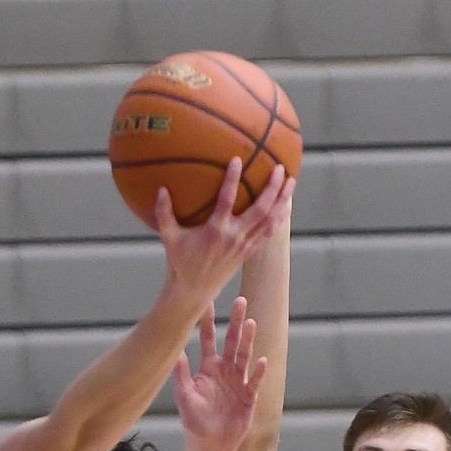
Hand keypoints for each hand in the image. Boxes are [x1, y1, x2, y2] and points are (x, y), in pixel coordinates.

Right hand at [157, 160, 293, 304]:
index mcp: (215, 231)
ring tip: (291, 181)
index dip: (232, 180)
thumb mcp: (169, 238)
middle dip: (272, 188)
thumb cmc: (180, 262)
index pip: (226, 200)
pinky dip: (279, 217)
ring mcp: (244, 246)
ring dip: (282, 201)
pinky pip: (268, 233)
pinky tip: (285, 203)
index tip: (238, 160)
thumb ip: (164, 213)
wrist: (194, 291)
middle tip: (280, 168)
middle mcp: (234, 237)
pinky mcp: (248, 252)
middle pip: (260, 210)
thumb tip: (160, 189)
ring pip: (270, 221)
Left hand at [174, 298, 266, 450]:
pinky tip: (262, 361)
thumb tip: (175, 352)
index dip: (208, 321)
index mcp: (208, 367)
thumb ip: (181, 374)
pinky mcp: (249, 396)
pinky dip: (258, 372)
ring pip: (244, 356)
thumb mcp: (184, 396)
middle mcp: (225, 370)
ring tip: (250, 323)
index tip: (208, 301)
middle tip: (240, 300)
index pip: (209, 339)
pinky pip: (255, 381)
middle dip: (235, 322)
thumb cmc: (195, 421)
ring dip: (247, 340)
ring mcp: (239, 381)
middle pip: (231, 341)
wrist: (210, 444)